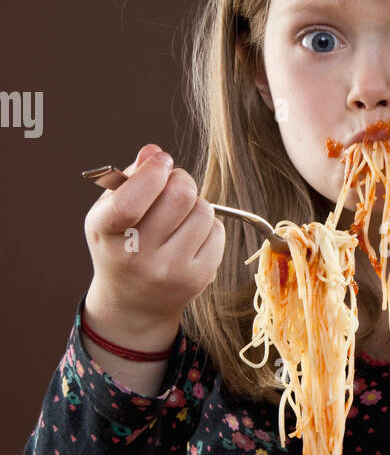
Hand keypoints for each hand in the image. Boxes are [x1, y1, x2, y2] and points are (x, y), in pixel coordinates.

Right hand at [84, 142, 224, 327]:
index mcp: (106, 231)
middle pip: (179, 195)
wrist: (134, 302)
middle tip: (173, 185)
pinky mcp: (197, 278)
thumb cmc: (121, 245)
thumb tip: (154, 152)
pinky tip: (189, 236)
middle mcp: (136, 255)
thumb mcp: (111, 212)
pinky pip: (218, 231)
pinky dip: (208, 226)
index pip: (130, 199)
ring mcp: (169, 270)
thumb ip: (131, 178)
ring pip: (203, 211)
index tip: (162, 161)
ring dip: (196, 203)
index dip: (153, 171)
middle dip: (181, 180)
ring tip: (179, 216)